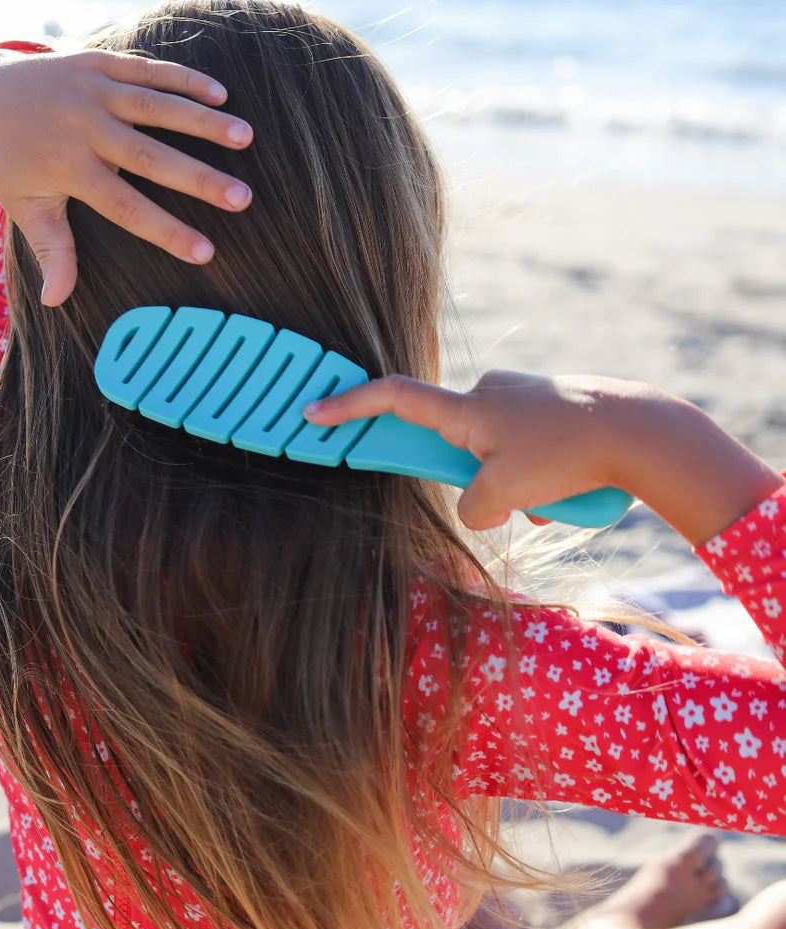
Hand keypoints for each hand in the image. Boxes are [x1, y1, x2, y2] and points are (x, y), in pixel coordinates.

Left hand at [0, 49, 254, 305]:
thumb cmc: (13, 162)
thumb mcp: (27, 208)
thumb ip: (52, 253)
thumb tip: (55, 304)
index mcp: (70, 170)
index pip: (126, 208)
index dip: (166, 231)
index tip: (206, 253)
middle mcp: (84, 128)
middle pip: (149, 157)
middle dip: (199, 177)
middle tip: (243, 198)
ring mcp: (93, 92)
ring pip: (155, 107)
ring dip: (202, 121)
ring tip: (246, 138)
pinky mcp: (100, 64)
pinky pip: (147, 70)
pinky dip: (184, 79)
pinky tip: (222, 94)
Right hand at [305, 371, 780, 542]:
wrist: (641, 429)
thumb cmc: (565, 455)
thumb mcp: (504, 495)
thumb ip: (474, 507)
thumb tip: (483, 506)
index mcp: (466, 408)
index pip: (393, 399)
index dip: (349, 407)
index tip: (314, 411)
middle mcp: (488, 393)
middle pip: (457, 448)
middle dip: (483, 482)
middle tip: (524, 496)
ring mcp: (522, 397)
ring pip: (500, 458)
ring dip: (521, 488)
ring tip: (560, 494)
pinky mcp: (552, 406)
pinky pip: (531, 454)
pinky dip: (544, 479)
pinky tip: (575, 485)